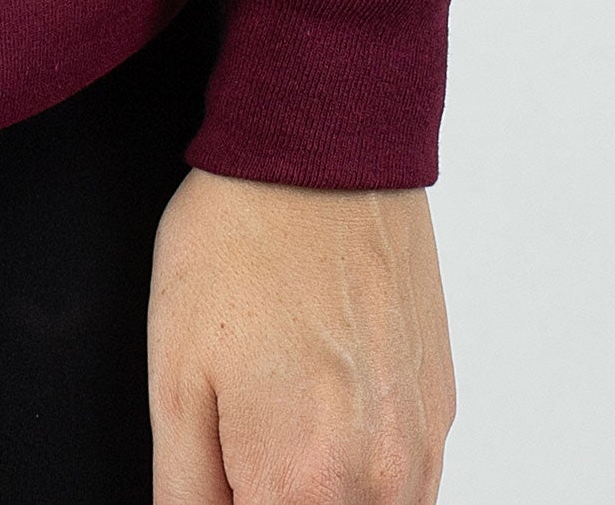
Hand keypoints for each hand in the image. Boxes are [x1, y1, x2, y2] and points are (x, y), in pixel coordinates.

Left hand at [149, 170, 454, 501]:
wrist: (323, 146)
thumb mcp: (173, 373)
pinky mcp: (441, 408)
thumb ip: (185, 490)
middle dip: (272, 494)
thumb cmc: (241, 240)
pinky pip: (407, 482)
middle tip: (240, 438)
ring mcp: (421, 446)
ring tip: (279, 411)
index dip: (230, 502)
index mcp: (303, 482)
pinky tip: (320, 399)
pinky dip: (364, 469)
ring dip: (322, 492)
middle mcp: (381, 480)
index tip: (219, 470)